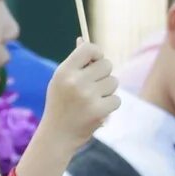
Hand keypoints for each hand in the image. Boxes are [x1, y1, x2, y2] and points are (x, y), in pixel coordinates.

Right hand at [17, 39, 120, 175]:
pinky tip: (97, 111)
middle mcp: (76, 82)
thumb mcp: (60, 80)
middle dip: (104, 74)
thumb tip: (84, 40)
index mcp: (64, 71)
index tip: (96, 61)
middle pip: (107, 65)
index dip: (97, 53)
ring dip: (108, 91)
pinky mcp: (99, 111)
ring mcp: (88, 97)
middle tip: (94, 85)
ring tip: (93, 100)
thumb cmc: (60, 104)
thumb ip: (75, 62)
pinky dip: (110, 105)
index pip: (89, 48)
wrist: (57, 135)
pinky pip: (116, 99)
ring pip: (113, 82)